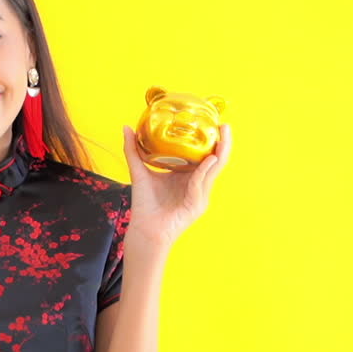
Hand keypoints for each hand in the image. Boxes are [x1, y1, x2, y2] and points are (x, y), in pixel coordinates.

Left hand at [120, 123, 231, 246]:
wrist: (144, 229)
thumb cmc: (144, 204)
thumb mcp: (139, 171)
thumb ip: (133, 150)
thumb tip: (127, 127)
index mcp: (188, 176)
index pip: (205, 155)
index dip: (212, 140)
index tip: (214, 122)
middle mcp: (197, 185)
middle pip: (216, 161)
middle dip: (224, 143)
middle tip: (225, 126)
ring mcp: (199, 195)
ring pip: (214, 171)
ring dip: (220, 153)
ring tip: (222, 138)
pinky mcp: (197, 205)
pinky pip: (201, 183)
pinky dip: (204, 170)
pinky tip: (208, 159)